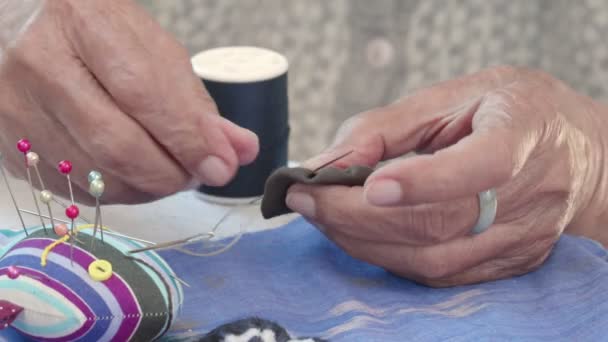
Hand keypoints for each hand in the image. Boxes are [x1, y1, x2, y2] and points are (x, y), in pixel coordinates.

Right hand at [0, 0, 258, 203]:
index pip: (144, 94)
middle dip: (173, 173)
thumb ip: (194, 102)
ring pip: (99, 178)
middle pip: (118, 146)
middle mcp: (39, 67)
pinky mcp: (13, 148)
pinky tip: (134, 173)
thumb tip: (239, 150)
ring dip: (151, 187)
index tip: (223, 165)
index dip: (188, 138)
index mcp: (82, 24)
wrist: (21, 31)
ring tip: (171, 169)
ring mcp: (18, 111)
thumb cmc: (95, 34)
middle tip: (199, 172)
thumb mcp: (151, 49)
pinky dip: (120, 191)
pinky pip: (78, 192)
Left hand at [286, 66, 607, 286]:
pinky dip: (388, 256)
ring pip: (433, 259)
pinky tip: (359, 234)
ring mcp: (522, 237)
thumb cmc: (505, 112)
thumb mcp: (448, 96)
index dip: (426, 181)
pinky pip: (438, 274)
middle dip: (358, 216)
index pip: (483, 165)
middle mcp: (531, 194)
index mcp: (523, 132)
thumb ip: (383, 128)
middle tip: (306, 199)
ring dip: (364, 241)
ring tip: (322, 214)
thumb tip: (325, 165)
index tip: (368, 187)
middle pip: (441, 224)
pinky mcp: (508, 263)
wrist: (569, 149)